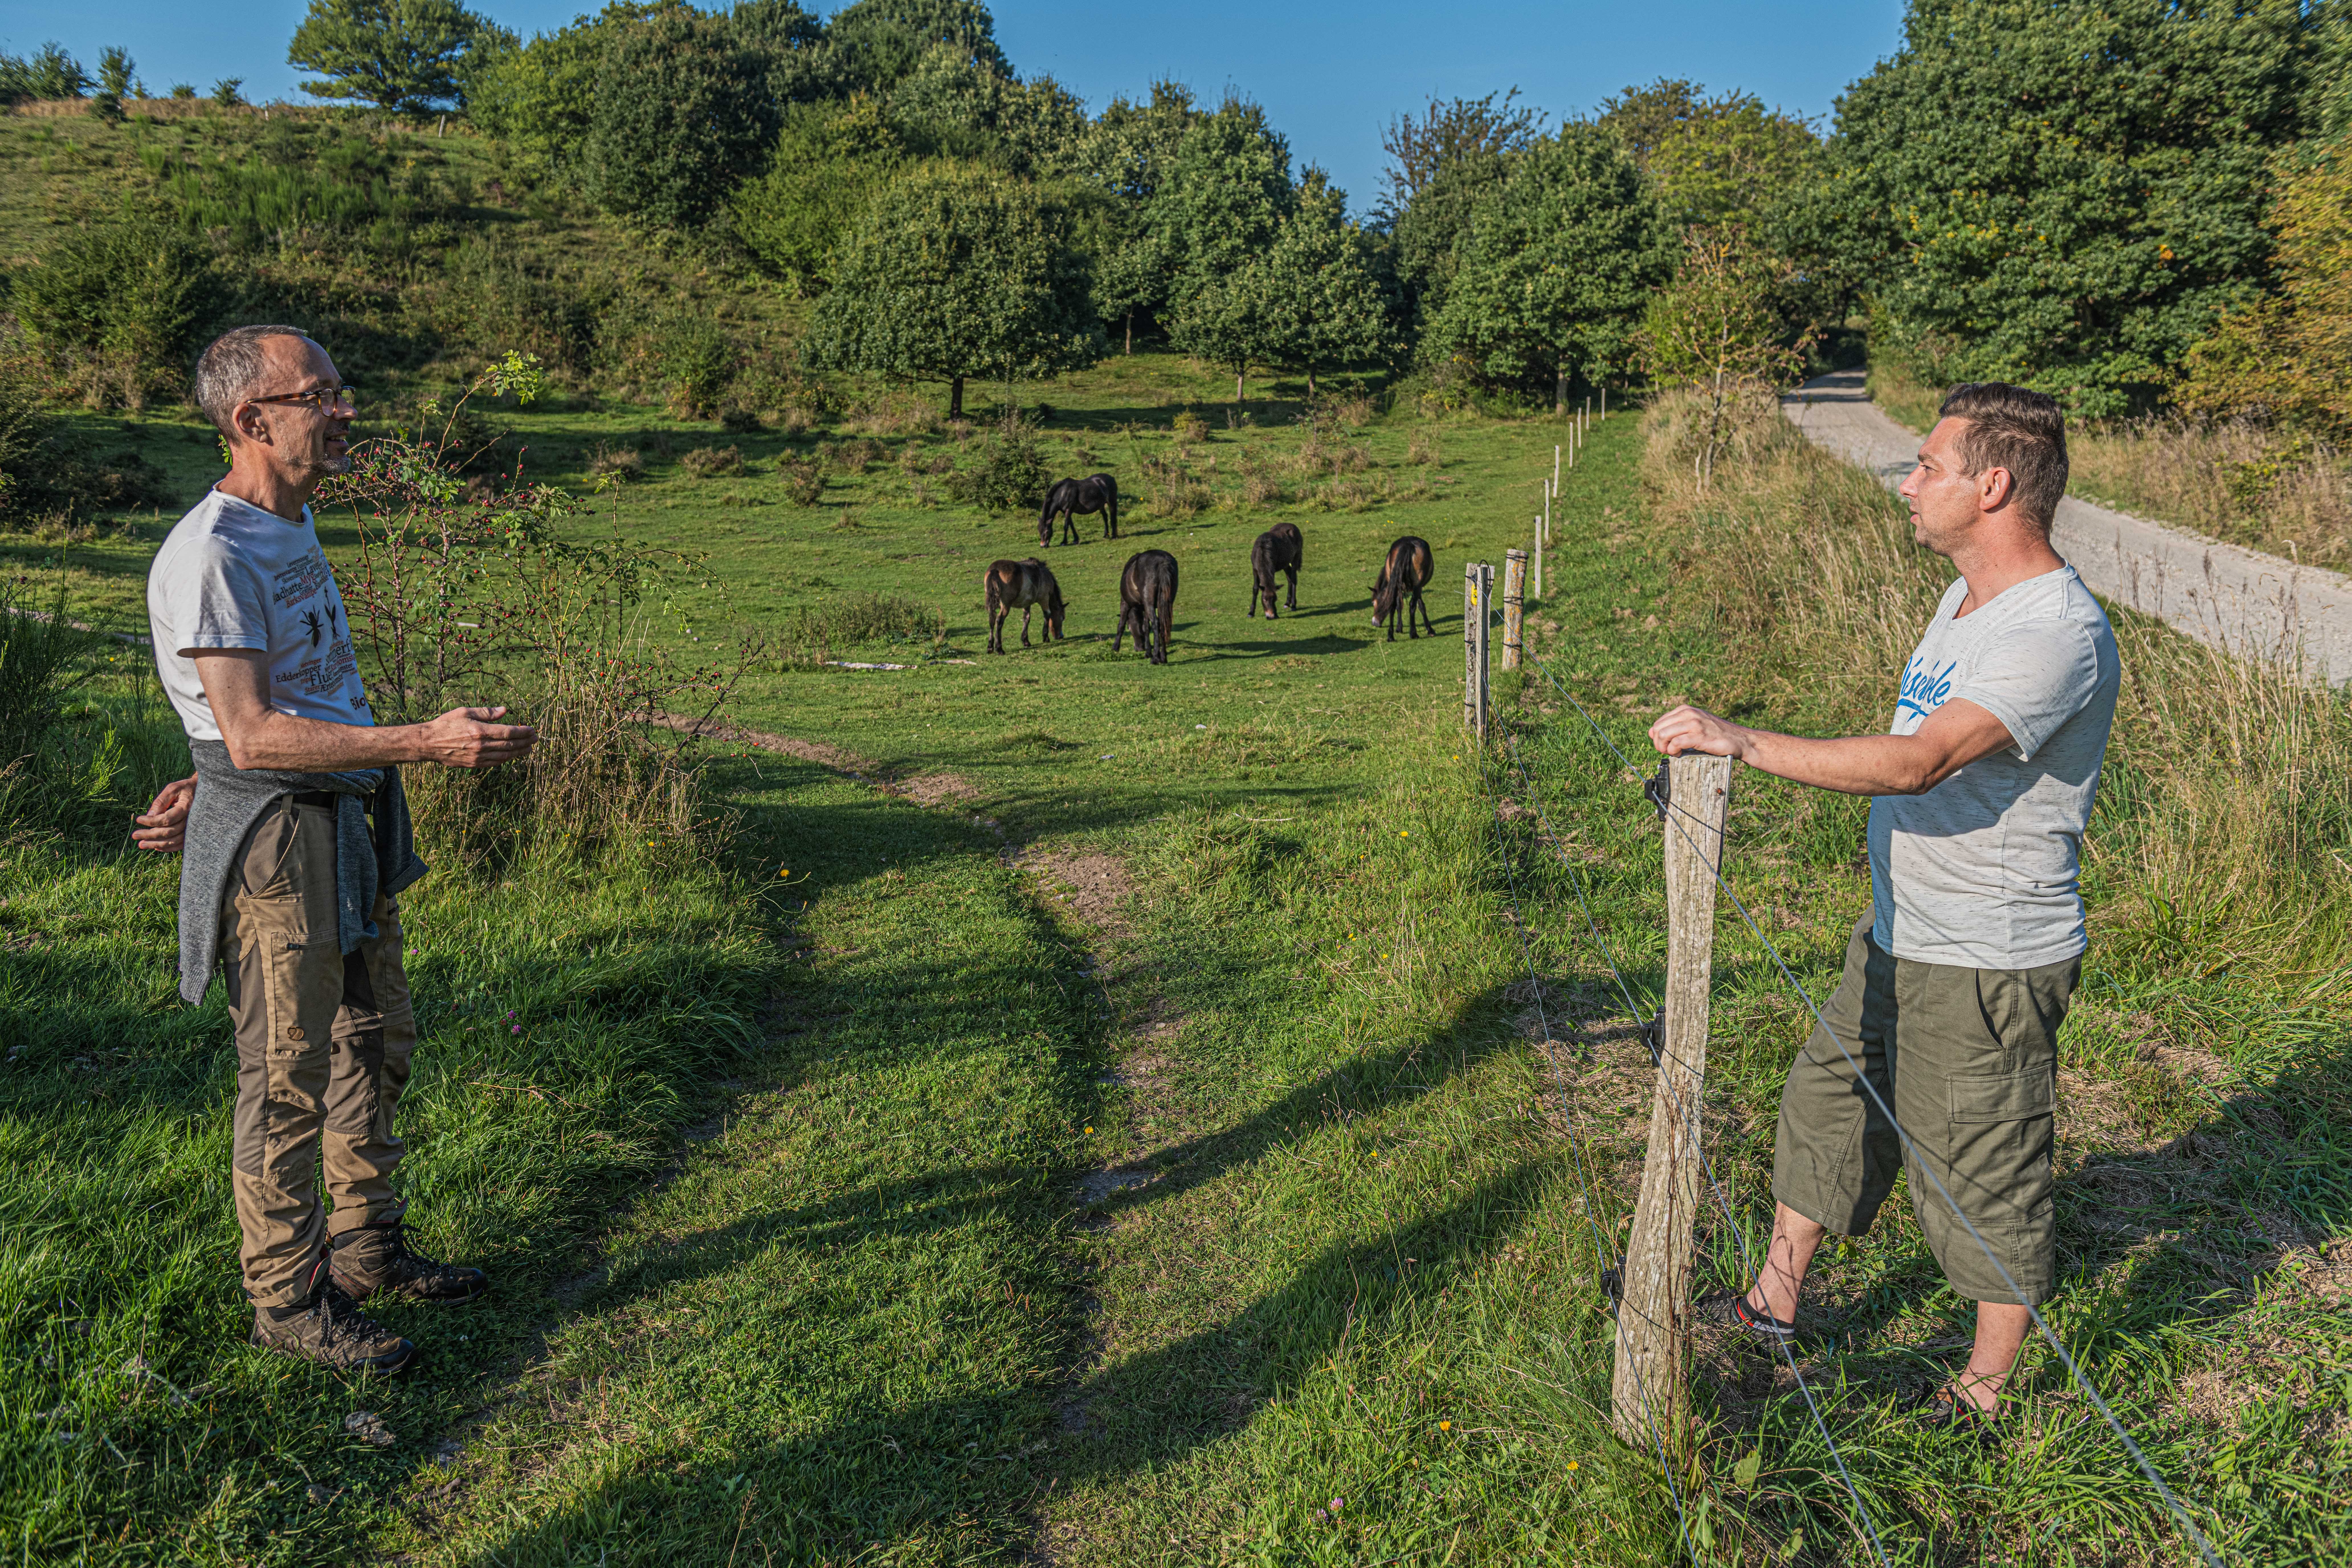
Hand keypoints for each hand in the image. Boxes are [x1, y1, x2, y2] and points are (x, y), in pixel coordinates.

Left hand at [134, 775, 197, 852]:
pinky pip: (180, 844)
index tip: (138, 819)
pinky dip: (168, 848)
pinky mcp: (192, 833)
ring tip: (141, 844)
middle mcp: (191, 820)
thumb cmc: (185, 788)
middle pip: (169, 832)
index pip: (167, 819)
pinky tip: (156, 847)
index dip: (151, 821)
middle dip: (150, 835)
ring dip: (156, 844)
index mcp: (186, 808)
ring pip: (174, 841)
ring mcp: (193, 828)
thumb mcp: (172, 789)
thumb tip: (149, 815)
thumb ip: (161, 801)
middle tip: (134, 835)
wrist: (202, 792)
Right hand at [412, 706, 537, 769]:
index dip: (523, 732)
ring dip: (519, 752)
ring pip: (505, 756)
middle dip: (525, 742)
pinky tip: (512, 755)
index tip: (532, 730)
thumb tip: (505, 710)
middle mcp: (481, 746)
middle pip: (510, 745)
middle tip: (536, 739)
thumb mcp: (465, 712)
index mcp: (480, 731)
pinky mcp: (473, 764)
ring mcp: (478, 757)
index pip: (508, 732)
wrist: (428, 743)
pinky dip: (506, 759)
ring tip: (529, 748)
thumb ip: (487, 712)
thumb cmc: (446, 724)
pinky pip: (495, 763)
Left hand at [1648, 704, 1751, 760]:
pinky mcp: (1699, 735)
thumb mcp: (1695, 724)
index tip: (1666, 745)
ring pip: (1663, 735)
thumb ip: (1676, 726)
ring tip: (1673, 752)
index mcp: (1685, 709)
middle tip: (1667, 751)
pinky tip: (1680, 754)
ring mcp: (1694, 723)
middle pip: (1657, 729)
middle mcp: (1688, 713)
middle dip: (1658, 744)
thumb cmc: (1715, 734)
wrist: (1738, 739)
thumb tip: (1652, 733)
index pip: (1658, 723)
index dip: (1657, 737)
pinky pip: (1675, 743)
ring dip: (1664, 748)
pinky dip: (1673, 751)